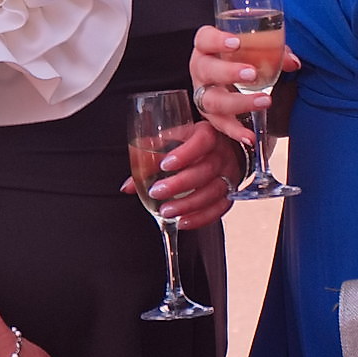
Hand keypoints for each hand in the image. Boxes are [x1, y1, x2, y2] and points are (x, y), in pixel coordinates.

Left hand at [119, 119, 240, 228]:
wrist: (222, 149)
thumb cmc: (193, 144)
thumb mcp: (174, 141)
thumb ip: (150, 159)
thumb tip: (127, 186)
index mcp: (208, 134)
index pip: (201, 142)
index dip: (184, 154)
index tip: (165, 165)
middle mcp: (222, 154)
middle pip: (206, 170)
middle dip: (180, 184)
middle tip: (157, 192)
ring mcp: (229, 175)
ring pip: (213, 192)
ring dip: (188, 205)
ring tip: (166, 212)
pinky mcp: (230, 193)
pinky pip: (219, 208)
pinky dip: (201, 218)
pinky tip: (183, 222)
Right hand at [189, 24, 300, 146]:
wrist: (236, 82)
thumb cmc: (245, 58)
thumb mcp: (259, 51)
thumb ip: (276, 53)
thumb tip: (293, 62)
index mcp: (208, 48)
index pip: (204, 39)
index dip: (217, 40)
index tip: (236, 42)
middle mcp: (201, 70)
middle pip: (206, 69)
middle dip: (228, 72)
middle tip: (251, 73)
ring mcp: (204, 94)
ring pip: (211, 100)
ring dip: (237, 102)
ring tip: (263, 101)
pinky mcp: (212, 115)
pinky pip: (221, 125)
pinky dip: (236, 131)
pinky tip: (250, 136)